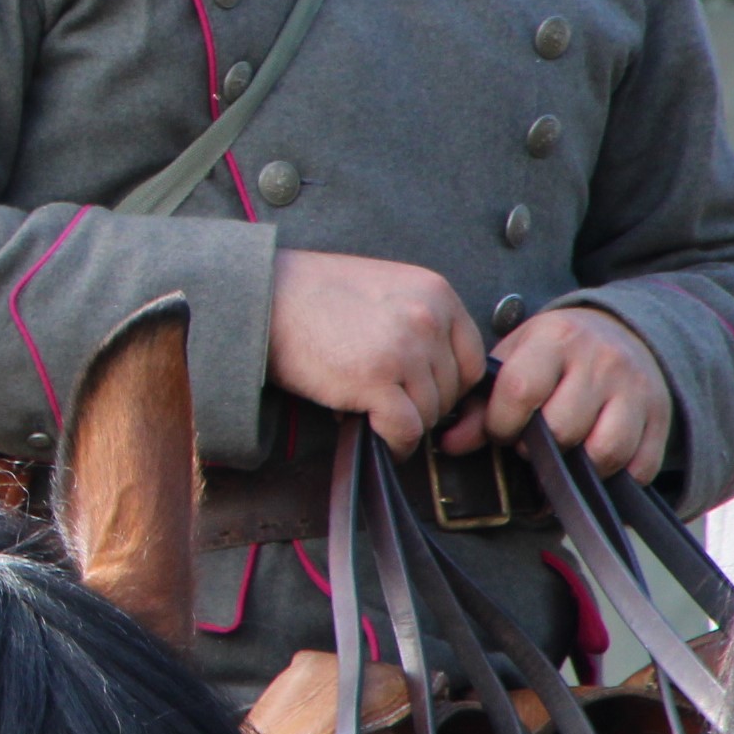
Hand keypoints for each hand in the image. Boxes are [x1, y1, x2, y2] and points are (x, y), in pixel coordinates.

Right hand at [266, 250, 486, 456]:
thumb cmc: (313, 295)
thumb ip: (419, 320)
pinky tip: (379, 439)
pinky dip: (396, 443)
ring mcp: (404, 350)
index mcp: (436, 292)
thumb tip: (434, 377)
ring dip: (404, 423)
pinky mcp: (376, 381)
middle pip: (451, 391)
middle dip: (423, 405)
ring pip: (429, 414)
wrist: (262, 297)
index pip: (471, 360)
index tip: (422, 394)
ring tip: (372, 415)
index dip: (447, 385)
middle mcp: (428, 318)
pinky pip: (405, 430)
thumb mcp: (385, 289)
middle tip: (389, 405)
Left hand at [441, 307, 672, 478]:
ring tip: (564, 457)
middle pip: (563, 428)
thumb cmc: (555, 354)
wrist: (623, 331)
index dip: (502, 424)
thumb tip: (450, 445)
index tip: (500, 432)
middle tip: (533, 444)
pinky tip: (595, 465)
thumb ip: (478, 402)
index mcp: (556, 339)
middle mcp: (601, 361)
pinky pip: (640, 467)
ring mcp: (636, 390)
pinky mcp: (661, 417)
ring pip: (604, 452)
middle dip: (540, 448)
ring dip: (577, 467)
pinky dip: (615, 477)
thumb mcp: (515, 359)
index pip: (521, 390)